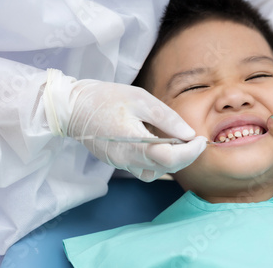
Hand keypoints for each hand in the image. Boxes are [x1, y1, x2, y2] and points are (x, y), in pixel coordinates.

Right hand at [43, 69, 206, 180]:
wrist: (72, 107)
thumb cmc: (105, 98)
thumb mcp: (140, 99)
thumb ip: (166, 118)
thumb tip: (188, 134)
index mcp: (132, 142)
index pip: (169, 158)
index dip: (190, 152)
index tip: (200, 140)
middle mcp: (126, 159)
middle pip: (164, 168)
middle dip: (185, 156)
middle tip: (193, 139)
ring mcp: (120, 163)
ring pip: (154, 173)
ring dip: (171, 161)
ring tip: (176, 141)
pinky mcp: (117, 162)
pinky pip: (143, 169)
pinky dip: (156, 161)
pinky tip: (158, 144)